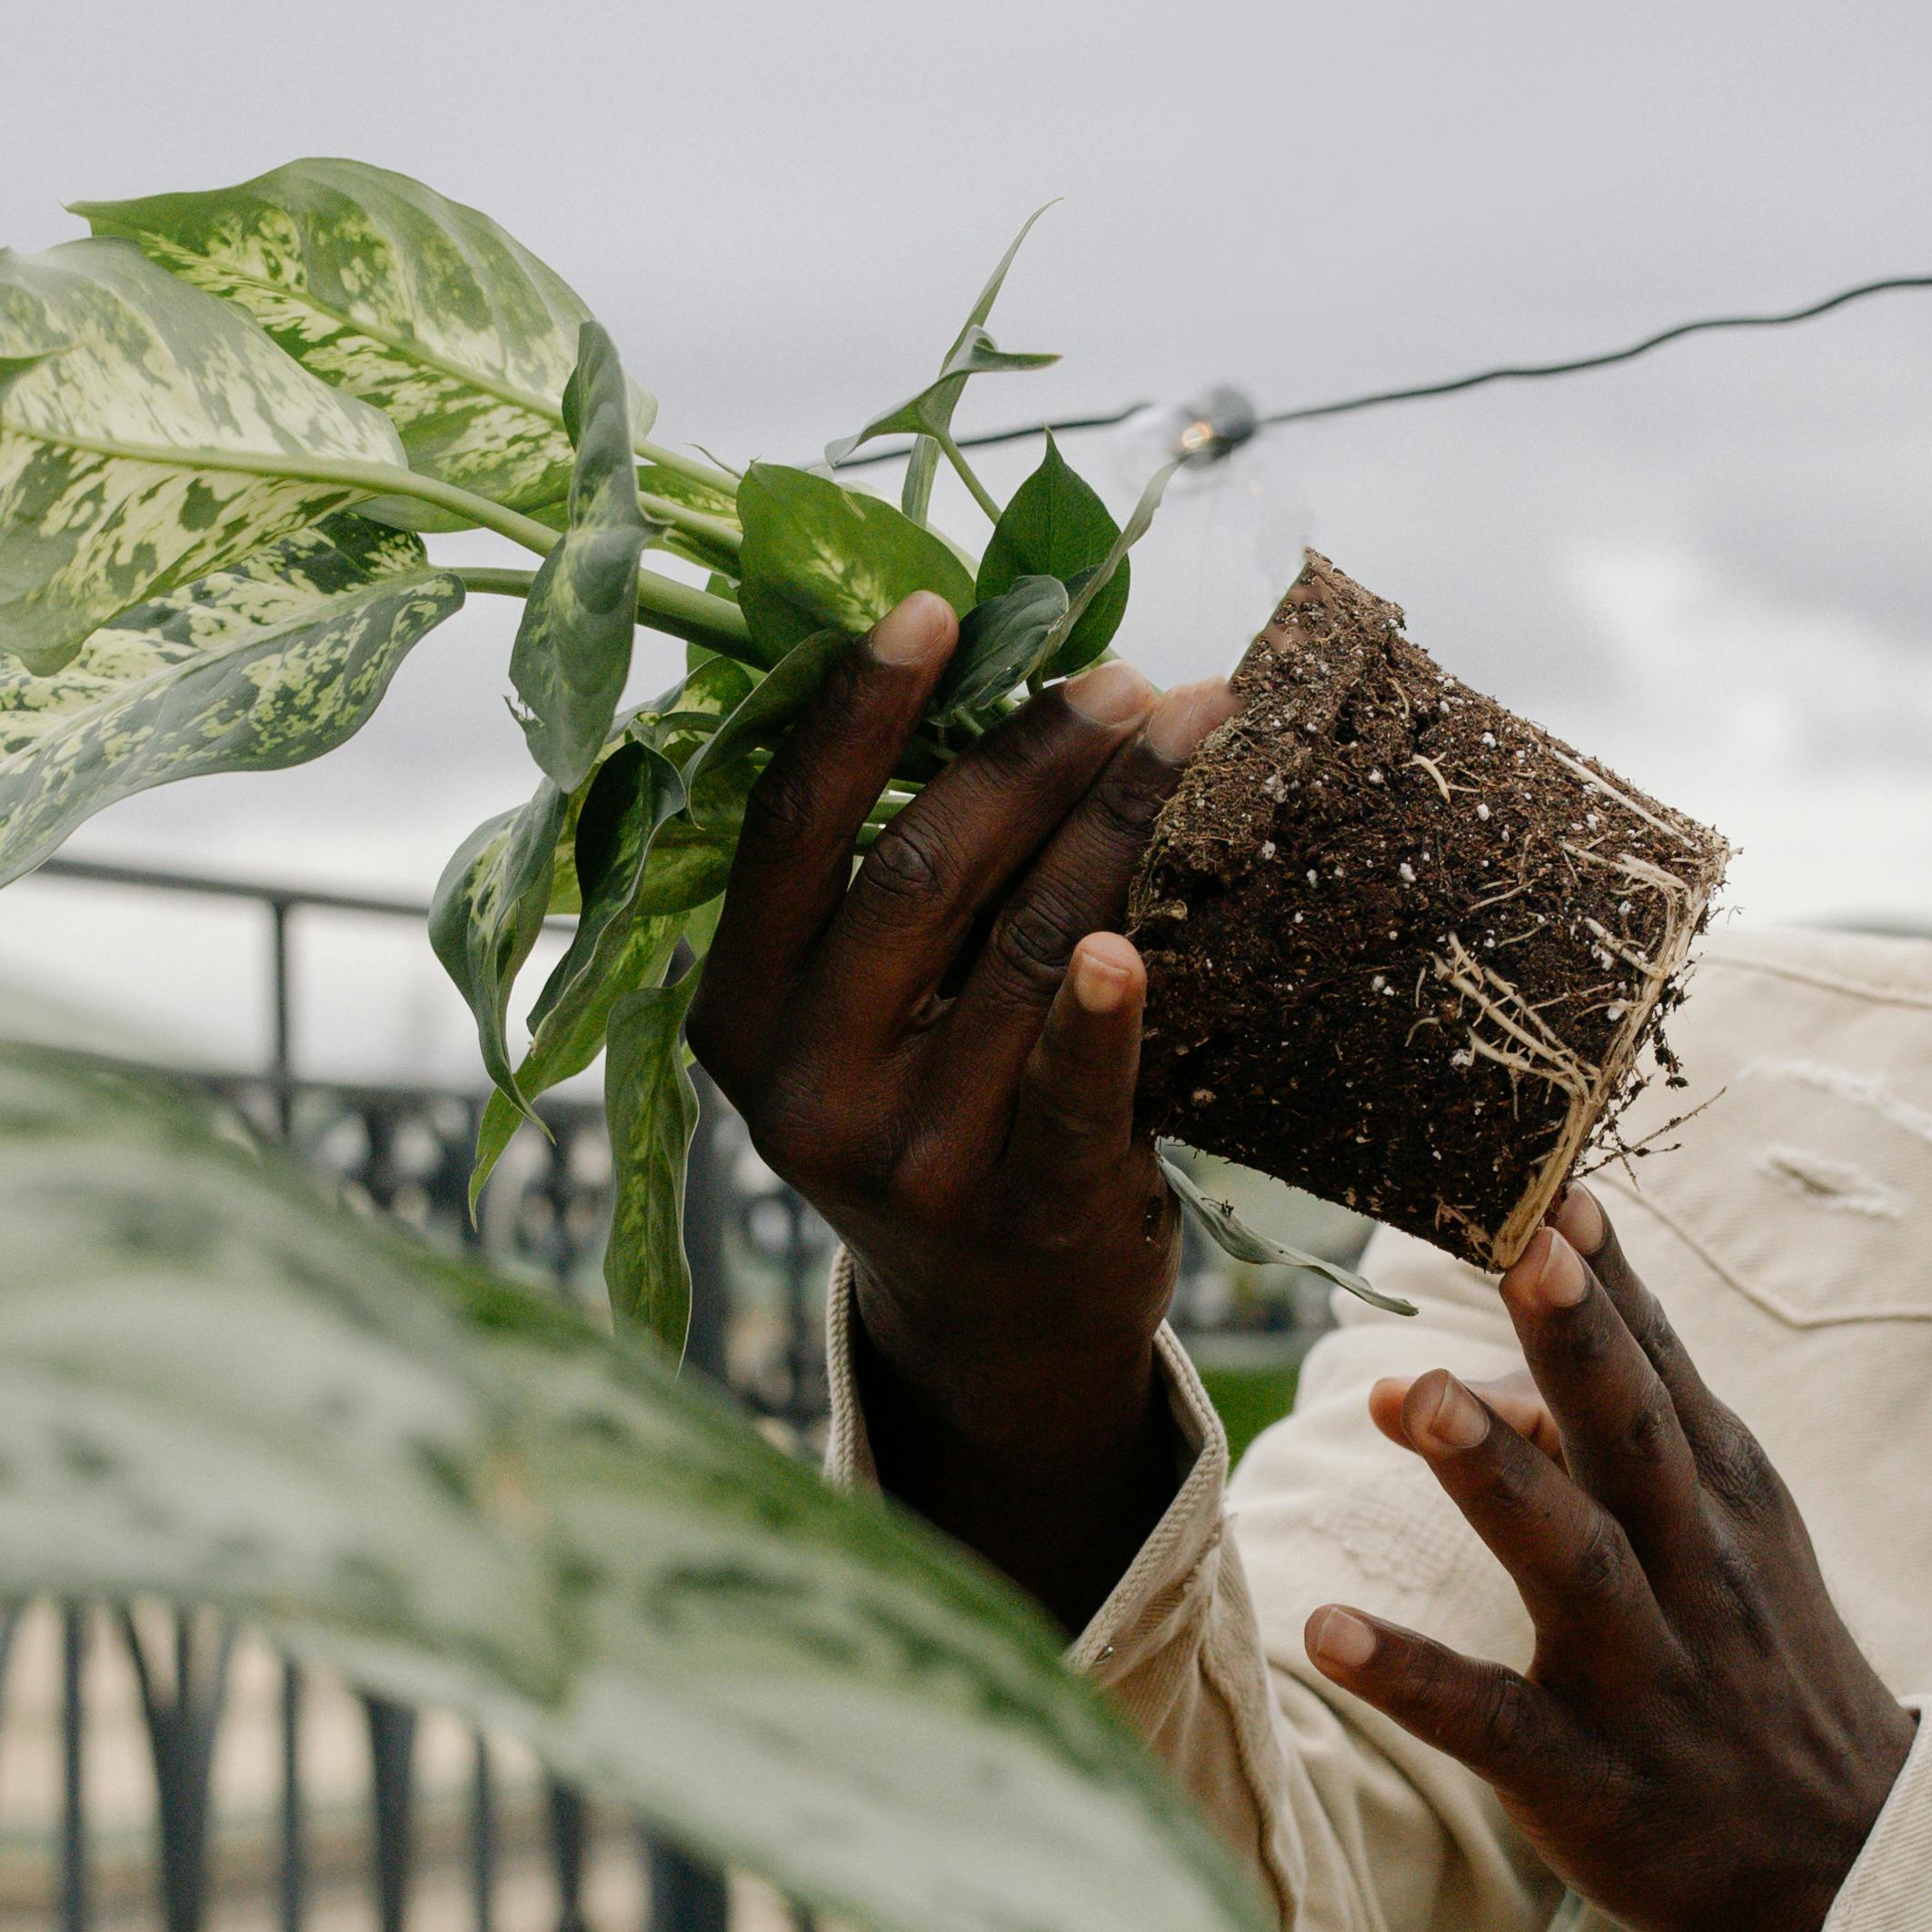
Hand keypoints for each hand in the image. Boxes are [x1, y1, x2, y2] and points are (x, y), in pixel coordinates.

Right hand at [689, 590, 1232, 1624]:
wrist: (999, 1325)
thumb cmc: (936, 1111)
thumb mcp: (862, 1015)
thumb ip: (884, 886)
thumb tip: (981, 666)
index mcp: (735, 1014)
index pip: (790, 832)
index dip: (861, 711)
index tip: (935, 606)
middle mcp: (801, 1088)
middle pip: (923, 873)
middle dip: (1033, 753)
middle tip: (1125, 676)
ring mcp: (906, 1160)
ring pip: (1024, 950)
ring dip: (1118, 822)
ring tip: (1195, 729)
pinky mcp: (1017, 1212)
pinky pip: (1074, 1091)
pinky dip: (1107, 1016)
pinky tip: (1135, 942)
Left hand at [1299, 1189, 1917, 1931]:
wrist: (1850, 1862)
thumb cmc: (1760, 1667)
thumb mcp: (1723, 1541)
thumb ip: (1616, 1447)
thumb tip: (1496, 1376)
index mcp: (1721, 1500)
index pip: (1661, 1371)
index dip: (1613, 1282)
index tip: (1557, 1186)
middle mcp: (1692, 1572)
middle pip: (1632, 1442)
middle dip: (1580, 1344)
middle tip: (1522, 1249)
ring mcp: (1646, 1677)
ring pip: (1571, 1562)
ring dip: (1494, 1475)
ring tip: (1411, 1392)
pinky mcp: (1592, 1779)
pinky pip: (1495, 1723)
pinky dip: (1416, 1674)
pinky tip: (1330, 1630)